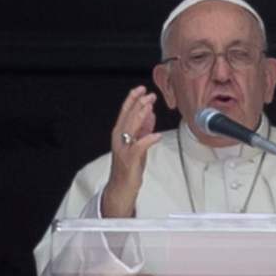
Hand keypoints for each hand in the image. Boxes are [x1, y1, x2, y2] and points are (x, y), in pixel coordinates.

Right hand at [101, 85, 163, 217]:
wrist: (121, 186)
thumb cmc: (129, 165)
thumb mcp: (137, 143)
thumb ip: (143, 129)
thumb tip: (151, 114)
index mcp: (119, 133)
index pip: (125, 111)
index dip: (132, 99)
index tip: (141, 88)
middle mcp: (119, 138)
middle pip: (128, 116)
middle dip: (139, 103)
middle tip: (150, 95)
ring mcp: (123, 148)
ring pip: (131, 127)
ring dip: (141, 115)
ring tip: (150, 106)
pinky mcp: (130, 159)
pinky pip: (139, 146)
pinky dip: (148, 139)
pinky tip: (157, 134)